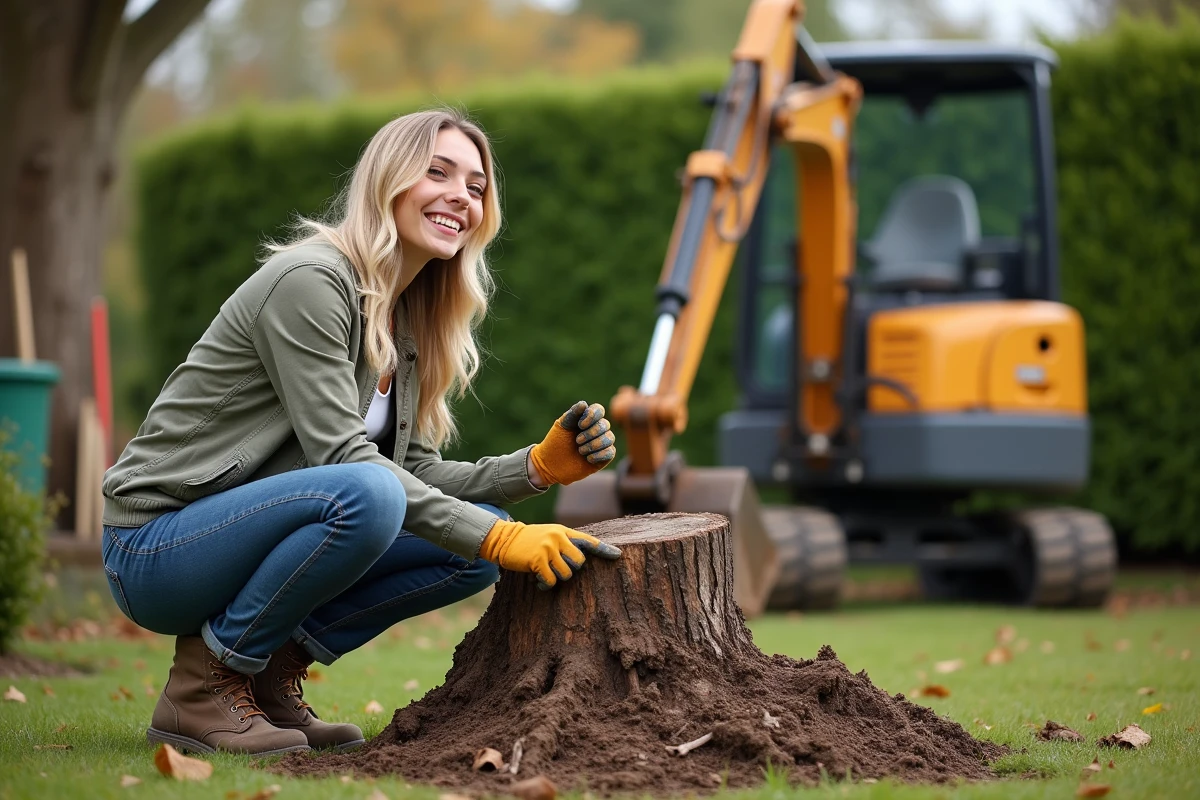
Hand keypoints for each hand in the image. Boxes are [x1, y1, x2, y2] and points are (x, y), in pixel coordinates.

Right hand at [479, 519, 621, 588]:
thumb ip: (565, 542)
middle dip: (571, 570)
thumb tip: (581, 558)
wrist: (504, 538)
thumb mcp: (549, 534)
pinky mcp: (537, 559)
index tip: (617, 555)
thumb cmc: (529, 540)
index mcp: (563, 531)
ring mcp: (548, 548)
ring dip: (556, 578)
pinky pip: (550, 580)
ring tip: (545, 574)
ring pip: (566, 573)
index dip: (604, 549)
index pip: (588, 541)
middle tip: (557, 569)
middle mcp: (558, 538)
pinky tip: (538, 580)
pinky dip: (545, 584)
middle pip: (579, 562)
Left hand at [529, 400, 616, 485]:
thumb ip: (573, 413)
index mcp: (586, 419)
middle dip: (590, 433)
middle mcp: (596, 430)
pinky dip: (599, 454)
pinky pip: (610, 452)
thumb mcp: (562, 425)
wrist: (551, 465)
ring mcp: (601, 443)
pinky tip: (587, 458)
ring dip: (594, 444)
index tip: (580, 425)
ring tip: (580, 450)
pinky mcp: (603, 458)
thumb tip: (584, 404)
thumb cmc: (555, 443)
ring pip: (609, 438)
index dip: (592, 416)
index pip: (599, 410)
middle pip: (605, 424)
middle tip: (577, 441)